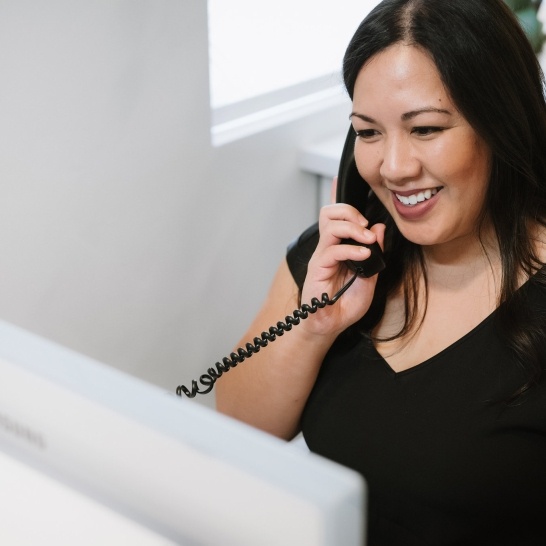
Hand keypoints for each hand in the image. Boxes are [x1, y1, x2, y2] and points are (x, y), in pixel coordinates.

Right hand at [300, 178, 384, 337]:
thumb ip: (375, 253)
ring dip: (352, 226)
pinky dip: (352, 250)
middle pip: (330, 213)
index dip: (337, 196)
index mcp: (339, 247)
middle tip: (366, 225)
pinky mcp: (318, 269)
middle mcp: (328, 248)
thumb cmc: (346, 303)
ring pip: (330, 225)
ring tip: (366, 239)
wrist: (331, 324)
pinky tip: (364, 256)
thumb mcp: (370, 276)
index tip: (338, 180)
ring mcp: (322, 257)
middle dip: (350, 211)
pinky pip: (333, 250)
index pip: (336, 216)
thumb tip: (380, 230)